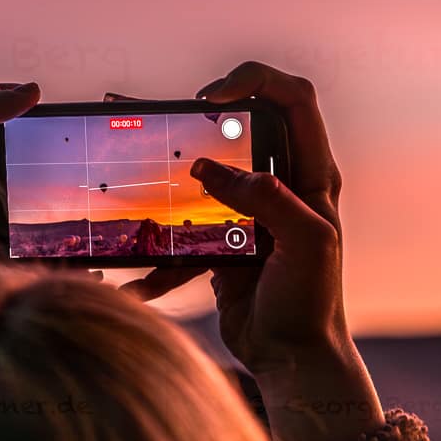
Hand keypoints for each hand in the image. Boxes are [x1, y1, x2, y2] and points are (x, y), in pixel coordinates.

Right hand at [123, 62, 382, 440]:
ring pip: (204, 166)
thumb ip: (267, 199)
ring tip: (128, 138)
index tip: (211, 98)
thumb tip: (212, 169)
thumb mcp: (306, 244)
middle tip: (162, 112)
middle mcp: (282, 182)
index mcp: (311, 174)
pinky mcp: (220, 236)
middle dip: (199, 110)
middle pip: (241, 122)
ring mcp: (247, 208)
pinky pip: (183, 223)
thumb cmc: (311, 302)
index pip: (293, 100)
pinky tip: (132, 258)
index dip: (256, 82)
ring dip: (167, 156)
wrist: (290, 359)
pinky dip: (157, 237)